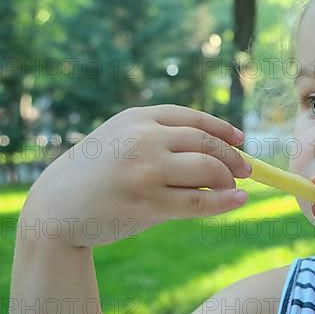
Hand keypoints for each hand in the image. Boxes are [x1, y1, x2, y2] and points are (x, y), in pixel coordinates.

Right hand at [20, 104, 251, 246]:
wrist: (56, 206)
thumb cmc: (96, 172)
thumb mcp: (122, 140)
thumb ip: (161, 139)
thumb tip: (218, 153)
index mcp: (138, 118)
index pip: (193, 118)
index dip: (222, 129)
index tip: (240, 140)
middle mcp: (143, 139)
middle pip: (205, 143)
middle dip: (232, 157)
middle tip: (246, 169)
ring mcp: (145, 171)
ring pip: (207, 170)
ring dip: (228, 179)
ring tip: (234, 187)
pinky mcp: (147, 203)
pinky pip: (198, 202)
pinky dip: (224, 202)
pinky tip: (238, 200)